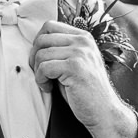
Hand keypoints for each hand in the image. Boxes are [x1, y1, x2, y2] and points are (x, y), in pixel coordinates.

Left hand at [30, 20, 137, 137]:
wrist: (103, 111)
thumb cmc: (86, 90)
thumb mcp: (75, 62)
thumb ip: (60, 50)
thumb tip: (35, 45)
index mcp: (83, 37)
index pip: (49, 26)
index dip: (38, 44)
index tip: (41, 60)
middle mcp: (83, 41)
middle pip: (42, 39)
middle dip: (34, 58)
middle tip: (40, 74)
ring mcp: (80, 53)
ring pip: (40, 54)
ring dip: (38, 72)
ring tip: (47, 83)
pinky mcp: (75, 67)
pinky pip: (44, 68)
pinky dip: (41, 80)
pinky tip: (49, 88)